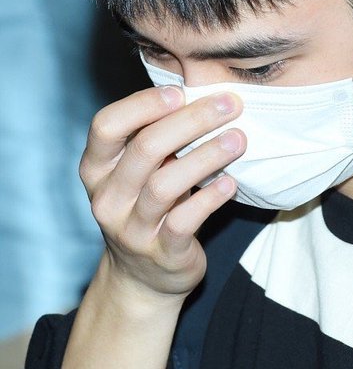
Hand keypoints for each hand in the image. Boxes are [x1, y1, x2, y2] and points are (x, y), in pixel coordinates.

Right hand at [79, 85, 245, 300]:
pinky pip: (185, 221)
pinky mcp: (162, 254)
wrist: (144, 277)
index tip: (181, 92)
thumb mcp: (137, 174)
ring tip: (238, 139)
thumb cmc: (147, 208)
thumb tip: (200, 94)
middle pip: (145, 149)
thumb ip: (154, 139)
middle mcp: (108, 198)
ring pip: (165, 184)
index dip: (143, 104)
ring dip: (206, 156)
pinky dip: (210, 198)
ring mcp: (132, 229)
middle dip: (191, 121)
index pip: (106, 125)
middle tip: (230, 105)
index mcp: (96, 169)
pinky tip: (230, 182)